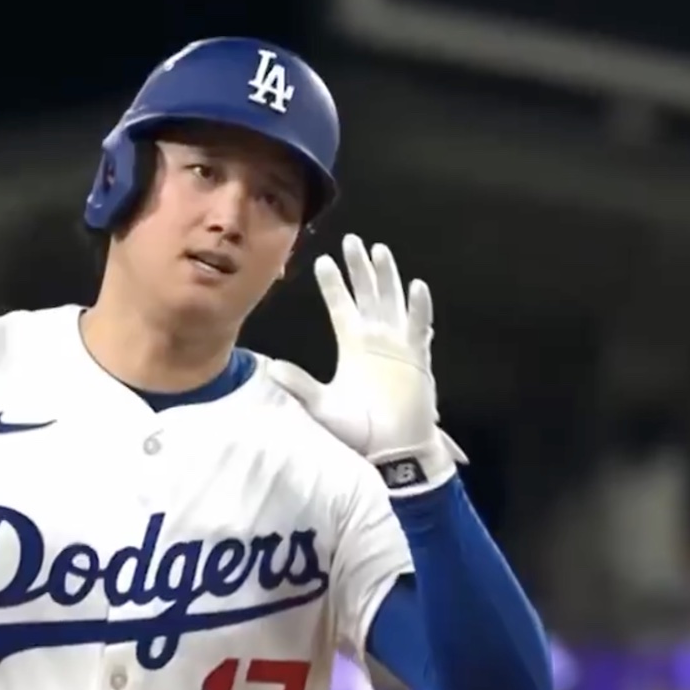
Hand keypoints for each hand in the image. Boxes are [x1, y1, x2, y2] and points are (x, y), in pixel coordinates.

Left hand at [268, 234, 466, 494]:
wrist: (392, 449)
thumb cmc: (359, 430)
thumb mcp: (322, 406)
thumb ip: (300, 386)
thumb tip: (270, 368)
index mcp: (352, 346)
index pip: (341, 306)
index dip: (332, 284)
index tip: (321, 261)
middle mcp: (375, 339)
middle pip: (367, 293)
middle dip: (359, 267)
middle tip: (351, 240)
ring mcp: (398, 345)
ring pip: (392, 301)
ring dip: (387, 277)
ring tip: (379, 251)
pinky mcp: (418, 357)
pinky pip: (419, 327)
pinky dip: (418, 308)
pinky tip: (415, 287)